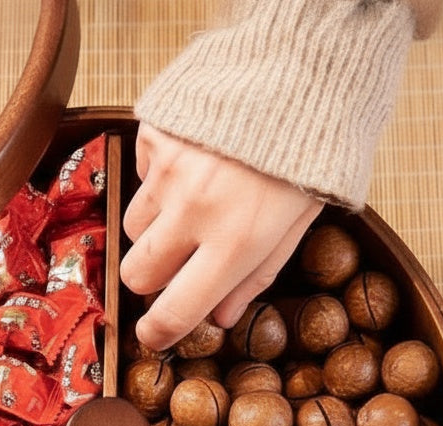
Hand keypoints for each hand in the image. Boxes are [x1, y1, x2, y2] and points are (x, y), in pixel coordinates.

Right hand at [120, 124, 322, 350]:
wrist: (303, 70)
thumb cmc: (308, 155)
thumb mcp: (295, 226)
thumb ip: (254, 275)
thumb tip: (220, 318)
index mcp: (235, 243)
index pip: (176, 309)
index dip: (157, 332)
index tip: (152, 337)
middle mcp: (194, 211)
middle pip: (137, 273)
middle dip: (152, 278)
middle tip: (177, 264)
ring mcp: (169, 172)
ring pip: (133, 227)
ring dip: (156, 227)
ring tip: (195, 202)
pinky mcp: (155, 136)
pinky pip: (140, 177)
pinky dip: (159, 181)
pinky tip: (194, 164)